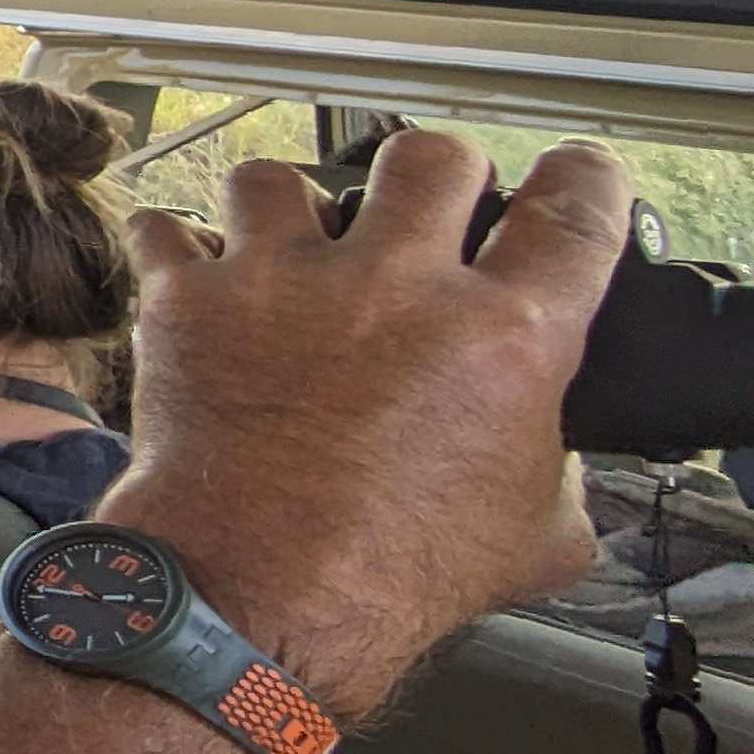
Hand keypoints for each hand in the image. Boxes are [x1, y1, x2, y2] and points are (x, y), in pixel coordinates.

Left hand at [105, 130, 627, 711]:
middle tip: (424, 202)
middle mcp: (394, 288)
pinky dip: (178, 246)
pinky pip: (169, 228)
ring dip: (290, 206)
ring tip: (290, 241)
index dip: (584, 180)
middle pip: (432, 158)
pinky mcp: (189, 299)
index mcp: (502, 337)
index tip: (576, 172)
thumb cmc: (390, 576)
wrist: (262, 595)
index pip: (572, 216)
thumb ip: (558, 471)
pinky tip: (195, 270)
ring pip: (285, 177)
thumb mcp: (534, 535)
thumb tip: (554, 455)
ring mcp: (284, 283)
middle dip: (436, 172)